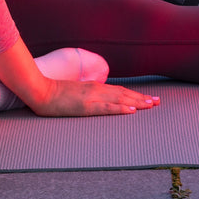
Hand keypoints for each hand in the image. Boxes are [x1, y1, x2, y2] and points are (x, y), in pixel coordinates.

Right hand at [25, 78, 159, 117]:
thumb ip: (86, 95)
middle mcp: (97, 90)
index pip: (119, 91)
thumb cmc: (54, 93)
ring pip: (120, 99)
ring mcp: (92, 97)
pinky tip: (131, 110)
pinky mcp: (86, 106)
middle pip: (124, 93)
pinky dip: (120, 108)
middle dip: (142, 98)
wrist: (40, 90)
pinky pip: (107, 108)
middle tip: (158, 101)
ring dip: (137, 101)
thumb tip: (94, 100)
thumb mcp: (74, 93)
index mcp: (94, 87)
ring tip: (152, 104)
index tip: (148, 98)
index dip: (135, 94)